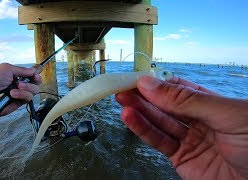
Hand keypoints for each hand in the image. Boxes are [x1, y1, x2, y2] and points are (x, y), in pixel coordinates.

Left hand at [0, 63, 41, 117]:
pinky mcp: (15, 105)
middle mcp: (18, 85)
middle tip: (20, 83)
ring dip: (25, 90)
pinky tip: (12, 95)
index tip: (35, 76)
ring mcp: (17, 96)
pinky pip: (26, 101)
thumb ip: (22, 70)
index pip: (32, 76)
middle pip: (35, 85)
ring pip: (32, 94)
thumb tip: (34, 71)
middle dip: (31, 84)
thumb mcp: (6, 69)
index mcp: (15, 75)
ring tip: (12, 91)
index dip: (36, 76)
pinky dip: (21, 96)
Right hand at [116, 76, 247, 179]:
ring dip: (139, 112)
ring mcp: (188, 140)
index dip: (157, 84)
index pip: (177, 89)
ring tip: (122, 102)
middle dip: (143, 97)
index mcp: (210, 103)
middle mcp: (197, 120)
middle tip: (122, 88)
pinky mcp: (181, 160)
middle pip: (165, 106)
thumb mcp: (225, 113)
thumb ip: (186, 100)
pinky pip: (159, 142)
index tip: (138, 79)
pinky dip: (143, 130)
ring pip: (159, 123)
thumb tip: (151, 83)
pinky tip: (131, 119)